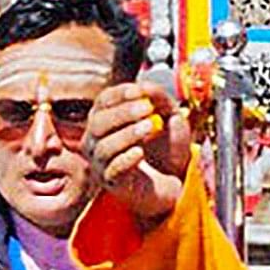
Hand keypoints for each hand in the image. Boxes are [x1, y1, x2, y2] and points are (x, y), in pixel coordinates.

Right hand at [88, 79, 193, 225]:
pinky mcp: (111, 182)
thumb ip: (161, 101)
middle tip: (147, 108)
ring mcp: (101, 163)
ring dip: (126, 134)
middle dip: (122, 113)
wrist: (172, 182)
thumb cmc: (166, 148)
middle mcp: (97, 140)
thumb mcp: (170, 119)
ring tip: (149, 128)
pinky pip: (111, 170)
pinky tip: (140, 153)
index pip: (103, 101)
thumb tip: (147, 87)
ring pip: (103, 147)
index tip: (139, 90)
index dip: (118, 94)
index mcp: (108, 119)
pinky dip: (125, 159)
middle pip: (97, 123)